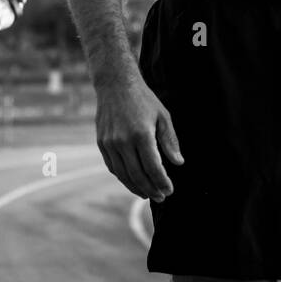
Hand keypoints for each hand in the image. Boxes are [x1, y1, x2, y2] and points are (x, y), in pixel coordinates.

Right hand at [96, 76, 183, 201]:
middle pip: (137, 175)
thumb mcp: (163, 116)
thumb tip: (178, 163)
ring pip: (123, 174)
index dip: (162, 182)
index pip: (153, 167)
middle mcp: (123, 141)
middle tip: (161, 197)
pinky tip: (132, 181)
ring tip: (147, 194)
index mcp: (141, 134)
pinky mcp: (101, 143)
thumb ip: (170, 141)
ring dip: (136, 187)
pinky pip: (112, 166)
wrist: (115, 84)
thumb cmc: (143, 99)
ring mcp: (110, 143)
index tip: (170, 190)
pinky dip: (123, 177)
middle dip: (151, 189)